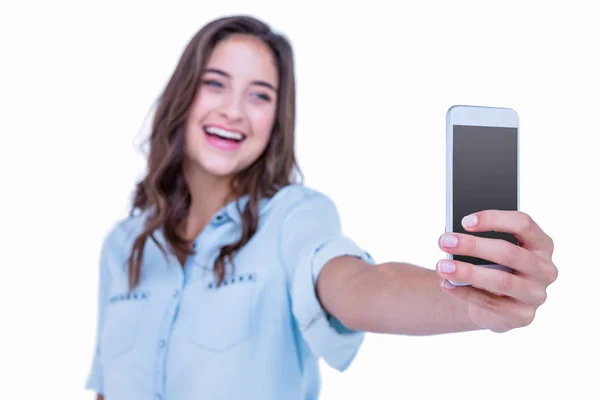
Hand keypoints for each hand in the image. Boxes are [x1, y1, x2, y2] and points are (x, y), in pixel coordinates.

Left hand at [435, 210, 557, 332]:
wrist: (495, 303)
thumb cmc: (493, 266)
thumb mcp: (491, 250)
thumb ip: (480, 239)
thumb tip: (454, 234)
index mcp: (541, 244)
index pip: (523, 224)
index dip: (493, 219)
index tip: (464, 221)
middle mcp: (545, 269)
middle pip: (509, 253)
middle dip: (473, 246)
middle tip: (444, 241)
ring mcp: (536, 294)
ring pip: (501, 280)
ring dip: (467, 272)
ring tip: (442, 267)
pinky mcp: (523, 316)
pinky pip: (490, 303)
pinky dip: (464, 292)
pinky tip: (446, 284)